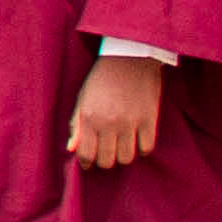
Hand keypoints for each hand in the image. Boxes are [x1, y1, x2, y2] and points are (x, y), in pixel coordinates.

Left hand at [66, 53, 164, 169]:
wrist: (129, 59)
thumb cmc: (101, 79)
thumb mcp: (83, 99)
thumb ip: (77, 125)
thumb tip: (71, 149)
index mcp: (90, 118)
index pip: (86, 154)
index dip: (86, 163)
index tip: (88, 163)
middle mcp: (110, 123)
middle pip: (107, 160)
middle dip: (104, 160)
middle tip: (105, 153)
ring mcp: (131, 123)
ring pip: (126, 158)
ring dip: (122, 155)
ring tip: (120, 146)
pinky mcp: (150, 120)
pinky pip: (146, 148)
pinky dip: (141, 148)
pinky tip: (136, 140)